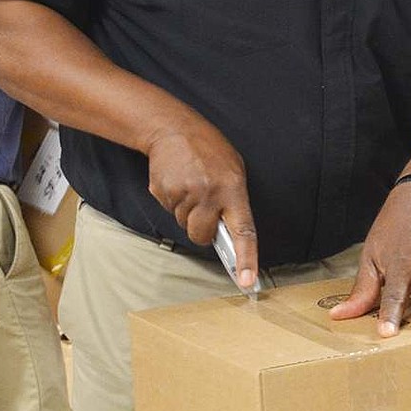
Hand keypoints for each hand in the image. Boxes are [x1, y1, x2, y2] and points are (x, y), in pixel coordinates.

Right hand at [145, 117, 258, 288]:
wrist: (174, 129)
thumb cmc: (210, 151)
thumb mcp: (234, 171)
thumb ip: (233, 201)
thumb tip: (228, 233)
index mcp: (233, 190)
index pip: (243, 230)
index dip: (246, 258)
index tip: (247, 281)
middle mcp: (209, 194)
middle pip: (201, 236)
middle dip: (201, 229)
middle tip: (203, 206)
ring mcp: (184, 194)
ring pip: (183, 223)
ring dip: (187, 211)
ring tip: (191, 184)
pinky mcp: (164, 192)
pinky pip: (169, 210)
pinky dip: (173, 200)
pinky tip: (178, 180)